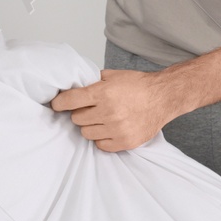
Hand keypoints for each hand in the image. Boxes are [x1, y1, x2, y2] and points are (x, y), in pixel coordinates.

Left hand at [50, 69, 184, 152]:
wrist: (163, 97)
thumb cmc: (139, 85)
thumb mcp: (113, 76)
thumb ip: (92, 82)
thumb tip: (73, 87)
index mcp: (103, 93)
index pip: (70, 100)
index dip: (60, 103)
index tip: (57, 104)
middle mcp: (109, 112)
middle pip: (77, 119)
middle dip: (80, 113)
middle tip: (90, 109)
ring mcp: (117, 129)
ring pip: (86, 133)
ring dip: (91, 126)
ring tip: (102, 118)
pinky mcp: (125, 142)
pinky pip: (100, 145)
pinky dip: (102, 138)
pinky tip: (110, 128)